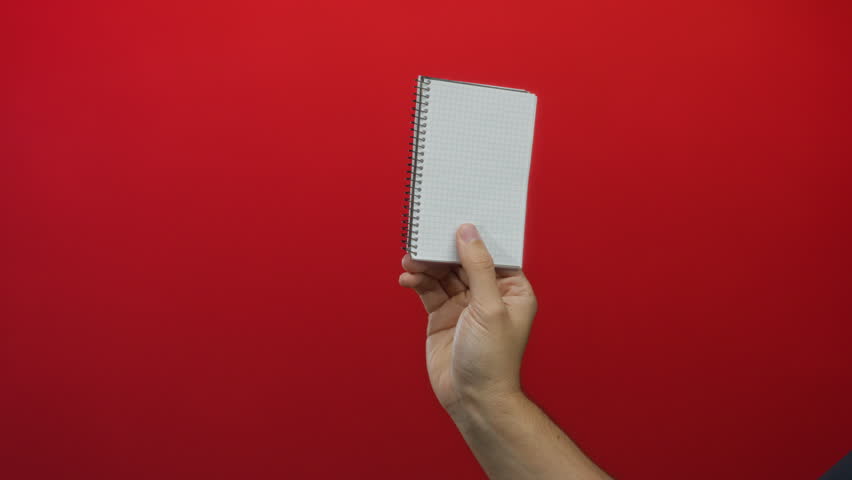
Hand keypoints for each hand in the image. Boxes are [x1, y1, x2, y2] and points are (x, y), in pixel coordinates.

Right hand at [399, 224, 536, 415]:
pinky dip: (417, 281)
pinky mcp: (442, 315)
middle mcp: (488, 293)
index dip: (474, 234)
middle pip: (463, 259)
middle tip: (423, 235)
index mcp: (512, 288)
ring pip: (442, 272)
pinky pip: (428, 289)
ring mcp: (464, 304)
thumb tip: (468, 231)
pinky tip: (408, 278)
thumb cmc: (493, 359)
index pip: (492, 252)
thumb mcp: (489, 307)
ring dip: (426, 264)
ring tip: (410, 260)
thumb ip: (478, 267)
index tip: (456, 214)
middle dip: (443, 248)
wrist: (471, 399)